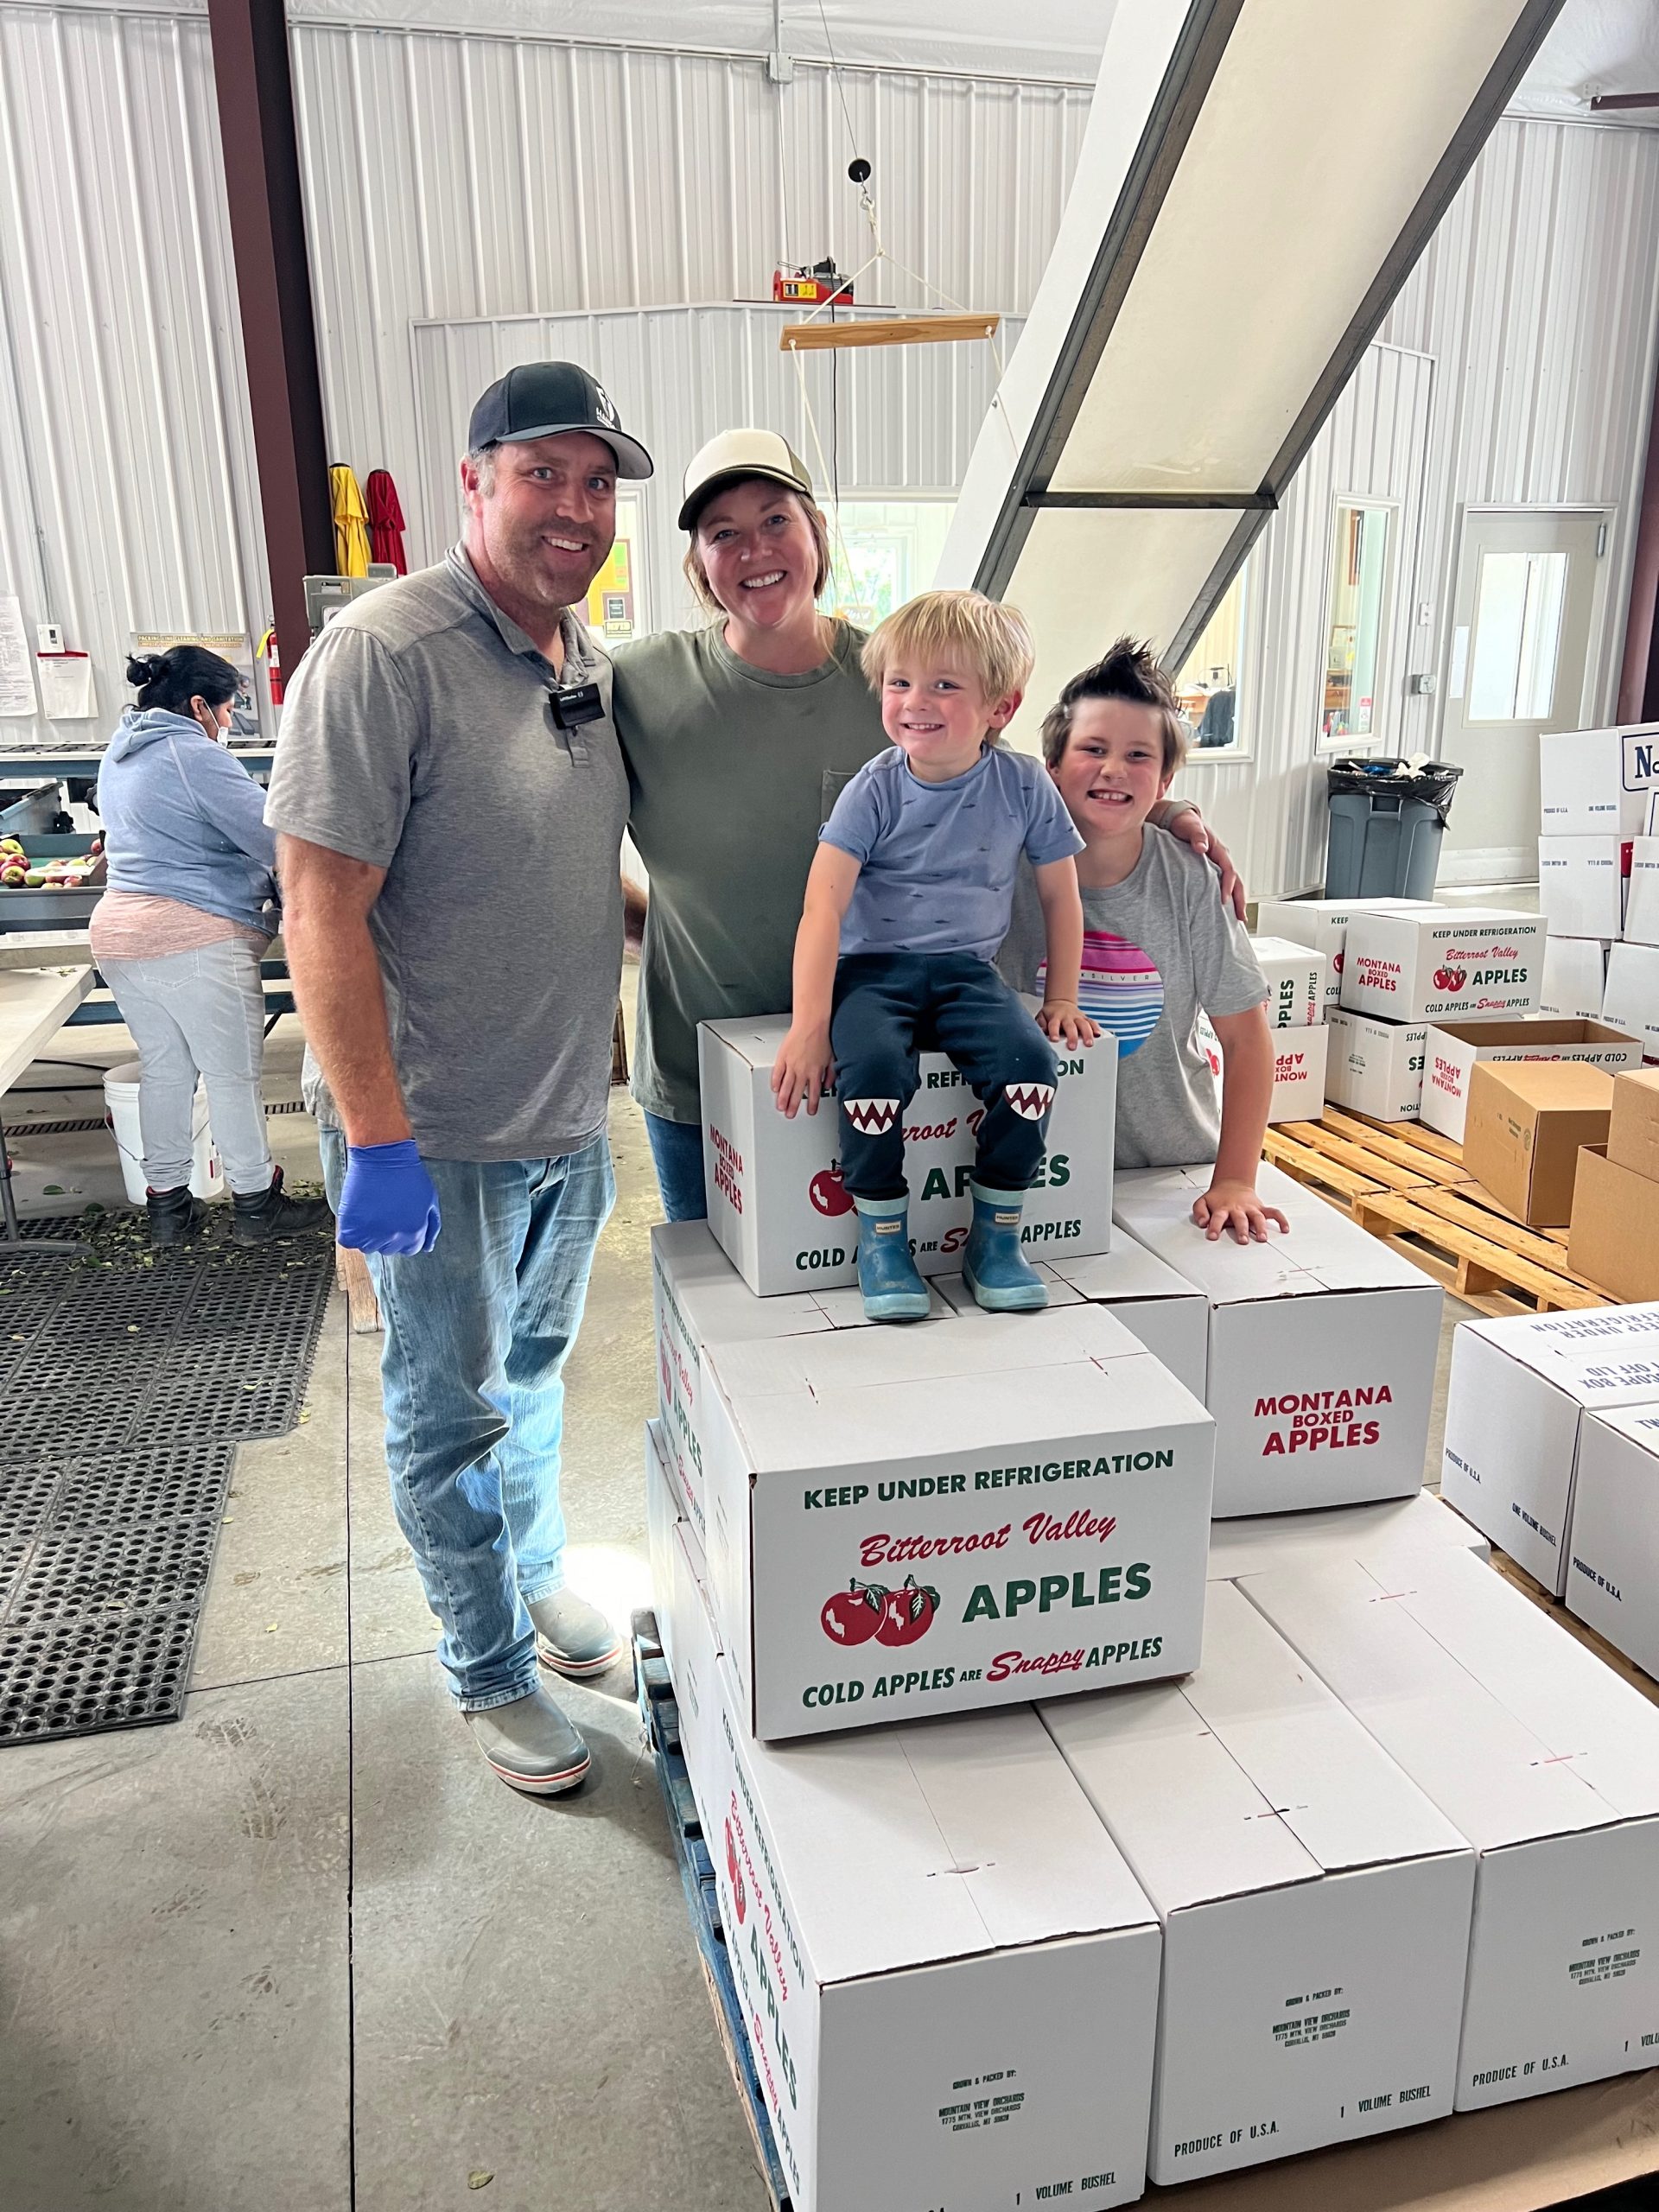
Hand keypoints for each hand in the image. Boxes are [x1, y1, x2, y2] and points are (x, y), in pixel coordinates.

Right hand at [338, 1139, 441, 1252]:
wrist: (382, 1156)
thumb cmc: (407, 1174)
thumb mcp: (430, 1199)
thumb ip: (431, 1227)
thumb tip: (427, 1248)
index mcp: (415, 1232)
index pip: (409, 1249)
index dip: (402, 1233)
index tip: (395, 1218)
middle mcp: (395, 1238)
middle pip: (388, 1248)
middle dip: (386, 1233)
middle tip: (382, 1210)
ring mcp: (372, 1234)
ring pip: (368, 1246)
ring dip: (367, 1233)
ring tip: (370, 1210)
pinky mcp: (352, 1228)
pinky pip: (348, 1241)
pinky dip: (350, 1231)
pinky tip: (357, 1214)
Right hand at [771, 1025, 833, 1117]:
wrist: (812, 1024)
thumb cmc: (822, 1038)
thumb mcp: (832, 1058)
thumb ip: (831, 1074)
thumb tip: (829, 1085)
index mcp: (816, 1072)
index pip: (814, 1093)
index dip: (812, 1105)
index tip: (810, 1112)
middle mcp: (804, 1071)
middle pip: (798, 1093)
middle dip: (794, 1106)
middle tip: (790, 1115)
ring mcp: (792, 1065)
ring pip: (786, 1086)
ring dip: (783, 1099)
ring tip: (780, 1107)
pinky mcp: (783, 1057)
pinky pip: (778, 1073)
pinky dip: (776, 1082)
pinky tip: (774, 1089)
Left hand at [1037, 999, 1100, 1048]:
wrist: (1060, 1002)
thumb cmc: (1050, 1014)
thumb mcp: (1041, 1016)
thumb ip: (1041, 1024)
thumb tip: (1042, 1031)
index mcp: (1055, 1017)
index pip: (1054, 1024)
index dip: (1054, 1032)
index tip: (1054, 1040)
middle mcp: (1067, 1016)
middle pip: (1070, 1026)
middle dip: (1072, 1037)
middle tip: (1072, 1047)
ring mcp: (1077, 1017)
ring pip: (1083, 1024)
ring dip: (1087, 1034)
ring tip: (1089, 1044)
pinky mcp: (1085, 1018)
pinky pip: (1092, 1022)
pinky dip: (1096, 1028)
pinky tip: (1098, 1035)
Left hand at [1165, 805, 1245, 920]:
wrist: (1177, 819)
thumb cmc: (1184, 823)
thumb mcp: (1190, 826)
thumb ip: (1196, 836)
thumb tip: (1201, 848)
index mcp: (1218, 849)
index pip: (1228, 871)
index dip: (1228, 886)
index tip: (1225, 901)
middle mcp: (1221, 858)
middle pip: (1236, 881)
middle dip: (1240, 900)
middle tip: (1241, 918)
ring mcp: (1216, 865)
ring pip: (1231, 885)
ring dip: (1235, 901)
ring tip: (1237, 918)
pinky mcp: (1209, 870)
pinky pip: (1220, 884)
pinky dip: (1225, 896)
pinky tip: (1222, 910)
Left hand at [1191, 1178, 1289, 1244]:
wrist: (1232, 1184)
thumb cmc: (1218, 1198)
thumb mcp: (1202, 1202)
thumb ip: (1199, 1212)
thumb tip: (1202, 1222)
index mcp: (1223, 1208)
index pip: (1217, 1218)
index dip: (1214, 1227)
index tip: (1212, 1236)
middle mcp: (1238, 1208)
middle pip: (1240, 1219)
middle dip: (1242, 1229)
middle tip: (1243, 1240)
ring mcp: (1251, 1209)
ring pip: (1258, 1217)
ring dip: (1261, 1227)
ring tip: (1262, 1238)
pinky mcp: (1261, 1208)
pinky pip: (1274, 1213)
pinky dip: (1281, 1220)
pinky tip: (1285, 1229)